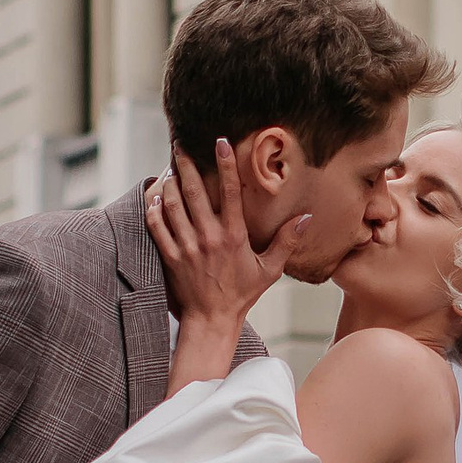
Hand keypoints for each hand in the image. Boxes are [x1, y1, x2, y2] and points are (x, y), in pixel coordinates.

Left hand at [146, 140, 308, 339]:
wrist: (212, 319)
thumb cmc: (242, 293)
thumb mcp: (270, 270)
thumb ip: (287, 241)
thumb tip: (306, 218)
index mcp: (234, 237)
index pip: (230, 193)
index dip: (225, 165)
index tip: (221, 143)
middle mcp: (208, 238)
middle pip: (194, 192)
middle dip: (186, 165)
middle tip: (181, 144)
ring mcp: (186, 247)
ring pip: (173, 205)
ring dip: (170, 182)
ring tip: (170, 166)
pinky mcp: (171, 257)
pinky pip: (158, 226)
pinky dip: (155, 209)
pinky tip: (156, 196)